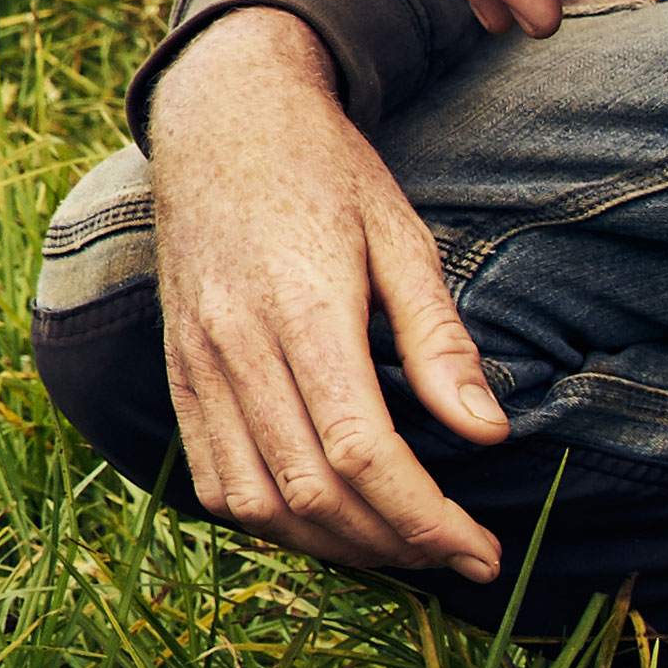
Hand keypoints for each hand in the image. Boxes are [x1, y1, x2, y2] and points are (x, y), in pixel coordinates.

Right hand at [145, 9, 509, 579]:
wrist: (222, 115)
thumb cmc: (325, 171)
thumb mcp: (401, 234)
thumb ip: (439, 339)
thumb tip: (490, 434)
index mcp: (303, 307)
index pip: (363, 453)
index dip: (427, 519)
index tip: (480, 548)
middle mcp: (236, 344)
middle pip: (312, 491)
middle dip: (393, 543)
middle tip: (455, 551)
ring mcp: (196, 362)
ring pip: (257, 502)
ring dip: (332, 545)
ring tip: (397, 542)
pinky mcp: (178, 371)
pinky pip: (213, 479)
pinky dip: (270, 520)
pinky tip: (324, 517)